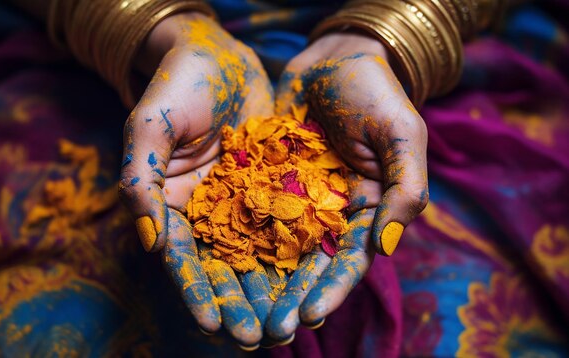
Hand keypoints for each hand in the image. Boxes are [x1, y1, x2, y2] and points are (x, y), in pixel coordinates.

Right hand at [117, 13, 273, 346]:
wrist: (218, 56)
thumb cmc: (175, 87)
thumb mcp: (148, 128)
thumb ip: (141, 181)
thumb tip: (148, 243)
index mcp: (173, 206)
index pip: (183, 259)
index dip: (196, 292)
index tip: (212, 324)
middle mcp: (209, 212)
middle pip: (224, 267)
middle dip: (239, 304)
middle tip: (258, 338)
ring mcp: (243, 202)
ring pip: (260, 255)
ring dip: (272, 291)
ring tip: (289, 325)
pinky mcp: (275, 187)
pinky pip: (289, 225)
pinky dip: (299, 254)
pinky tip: (314, 280)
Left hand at [265, 32, 428, 340]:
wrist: (333, 58)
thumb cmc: (376, 93)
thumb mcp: (402, 136)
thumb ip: (403, 190)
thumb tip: (385, 249)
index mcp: (365, 209)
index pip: (349, 259)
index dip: (331, 289)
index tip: (309, 315)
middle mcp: (327, 211)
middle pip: (308, 263)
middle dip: (290, 297)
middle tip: (269, 330)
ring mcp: (293, 197)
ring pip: (275, 246)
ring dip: (260, 279)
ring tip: (240, 311)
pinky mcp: (264, 179)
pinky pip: (249, 211)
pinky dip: (236, 237)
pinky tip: (218, 261)